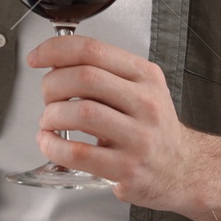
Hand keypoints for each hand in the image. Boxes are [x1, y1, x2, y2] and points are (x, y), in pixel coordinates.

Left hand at [27, 33, 202, 211]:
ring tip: (48, 121)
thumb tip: (55, 63)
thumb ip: (104, 73)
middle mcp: (146, 103)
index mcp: (145, 76)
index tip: (37, 57)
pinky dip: (54, 146)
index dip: (55, 50)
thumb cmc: (153, 128)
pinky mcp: (128, 169)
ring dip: (51, 115)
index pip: (92, 50)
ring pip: (81, 113)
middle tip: (47, 96)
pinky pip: (80, 153)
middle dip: (52, 84)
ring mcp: (139, 137)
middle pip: (84, 77)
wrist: (183, 169)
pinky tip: (50, 142)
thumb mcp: (141, 89)